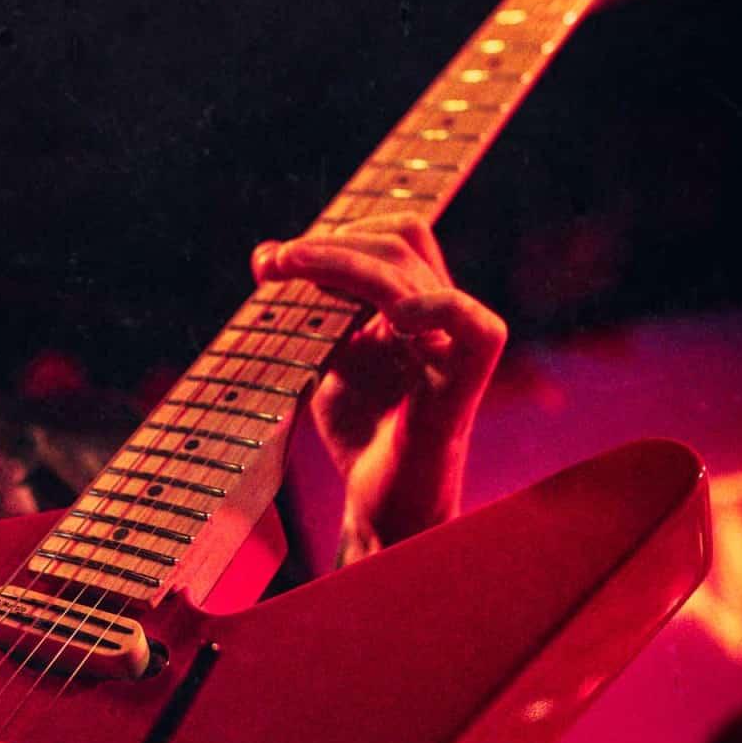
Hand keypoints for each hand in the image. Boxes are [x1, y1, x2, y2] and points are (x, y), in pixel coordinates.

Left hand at [252, 216, 505, 556]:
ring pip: (409, 271)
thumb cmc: (361, 438)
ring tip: (287, 269)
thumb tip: (271, 256)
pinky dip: (431, 306)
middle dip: (329, 243)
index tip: (272, 261)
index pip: (392, 239)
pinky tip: (389, 318)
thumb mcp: (330, 361)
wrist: (381, 506)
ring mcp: (457, 344)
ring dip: (339, 262)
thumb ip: (318, 312)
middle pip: (400, 241)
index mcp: (418, 306)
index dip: (335, 236)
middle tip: (271, 262)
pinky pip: (470, 322)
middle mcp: (443, 316)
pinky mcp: (465, 383)